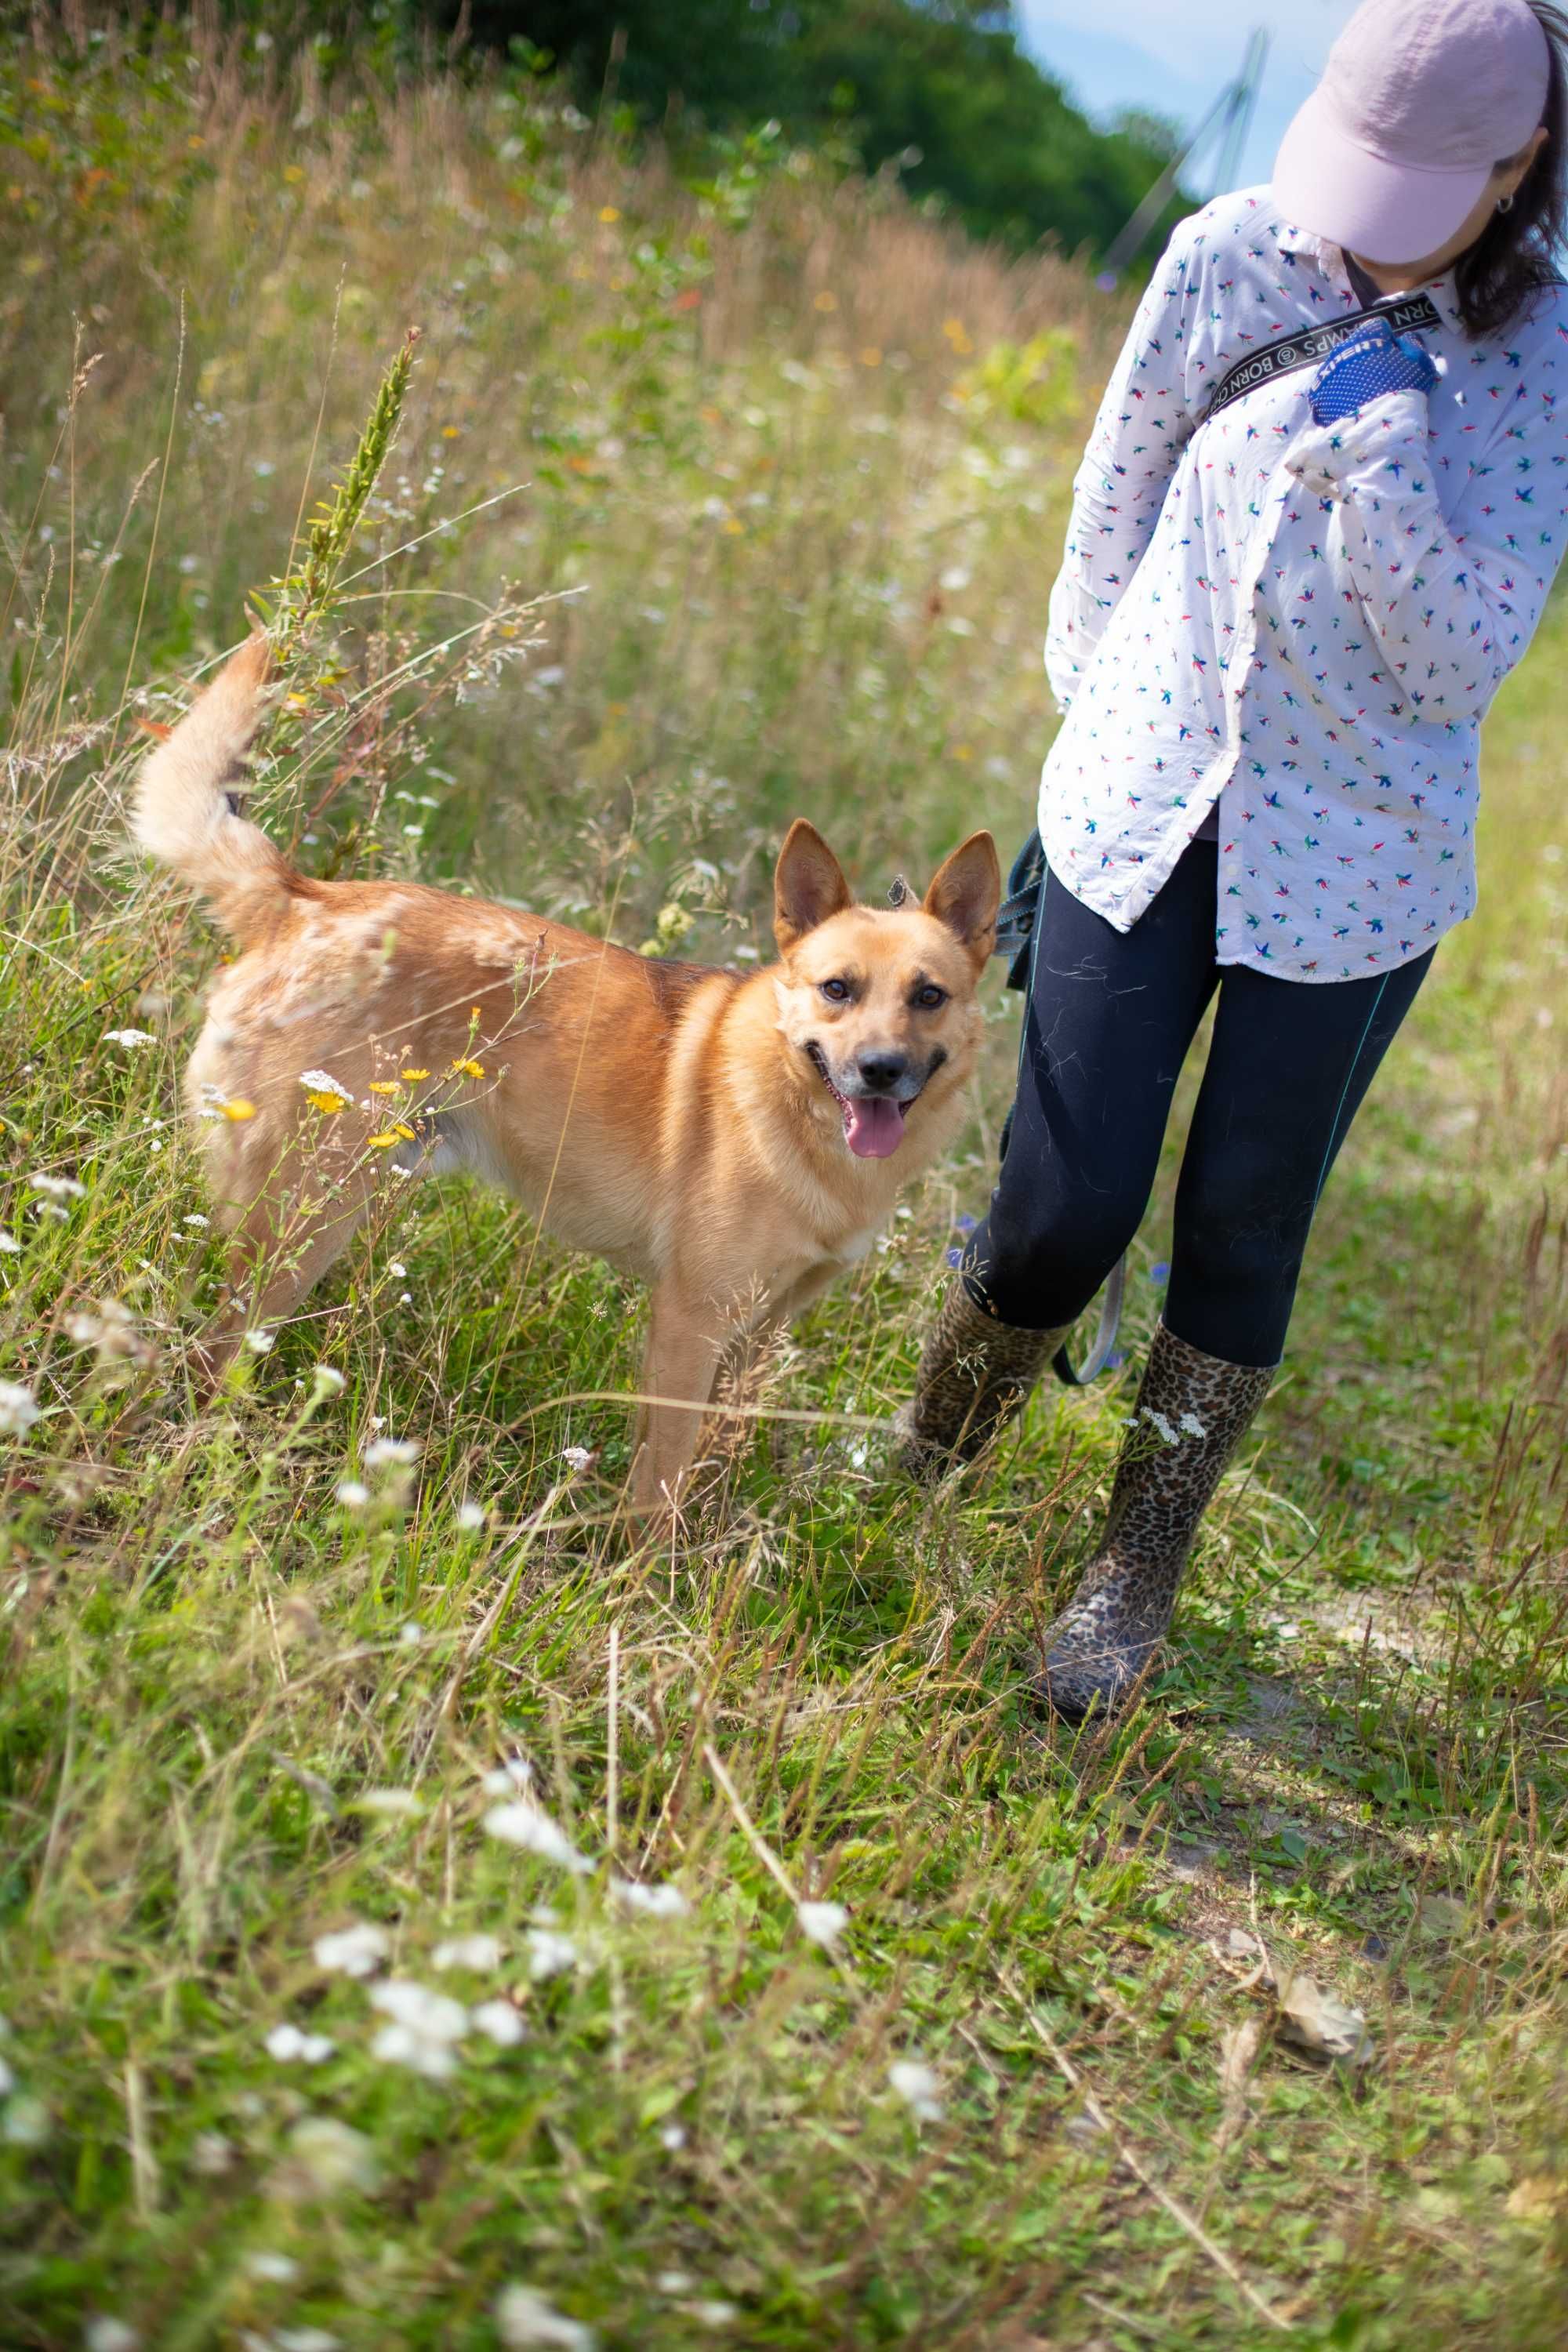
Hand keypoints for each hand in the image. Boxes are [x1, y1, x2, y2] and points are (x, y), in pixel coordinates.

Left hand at [1308, 316, 1438, 425]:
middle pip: (1355, 346)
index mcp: (1367, 336)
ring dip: (1349, 374)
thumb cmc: (1400, 392)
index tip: (1393, 357)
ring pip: (1339, 365)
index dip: (1387, 341)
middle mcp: (1342, 348)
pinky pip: (1327, 386)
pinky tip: (1346, 404)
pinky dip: (1336, 392)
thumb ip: (1413, 346)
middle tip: (1376, 377)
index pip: (1377, 327)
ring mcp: (1326, 371)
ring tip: (1360, 394)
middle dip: (1365, 357)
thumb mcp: (1418, 366)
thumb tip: (1405, 339)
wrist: (1372, 430)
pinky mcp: (1316, 393)